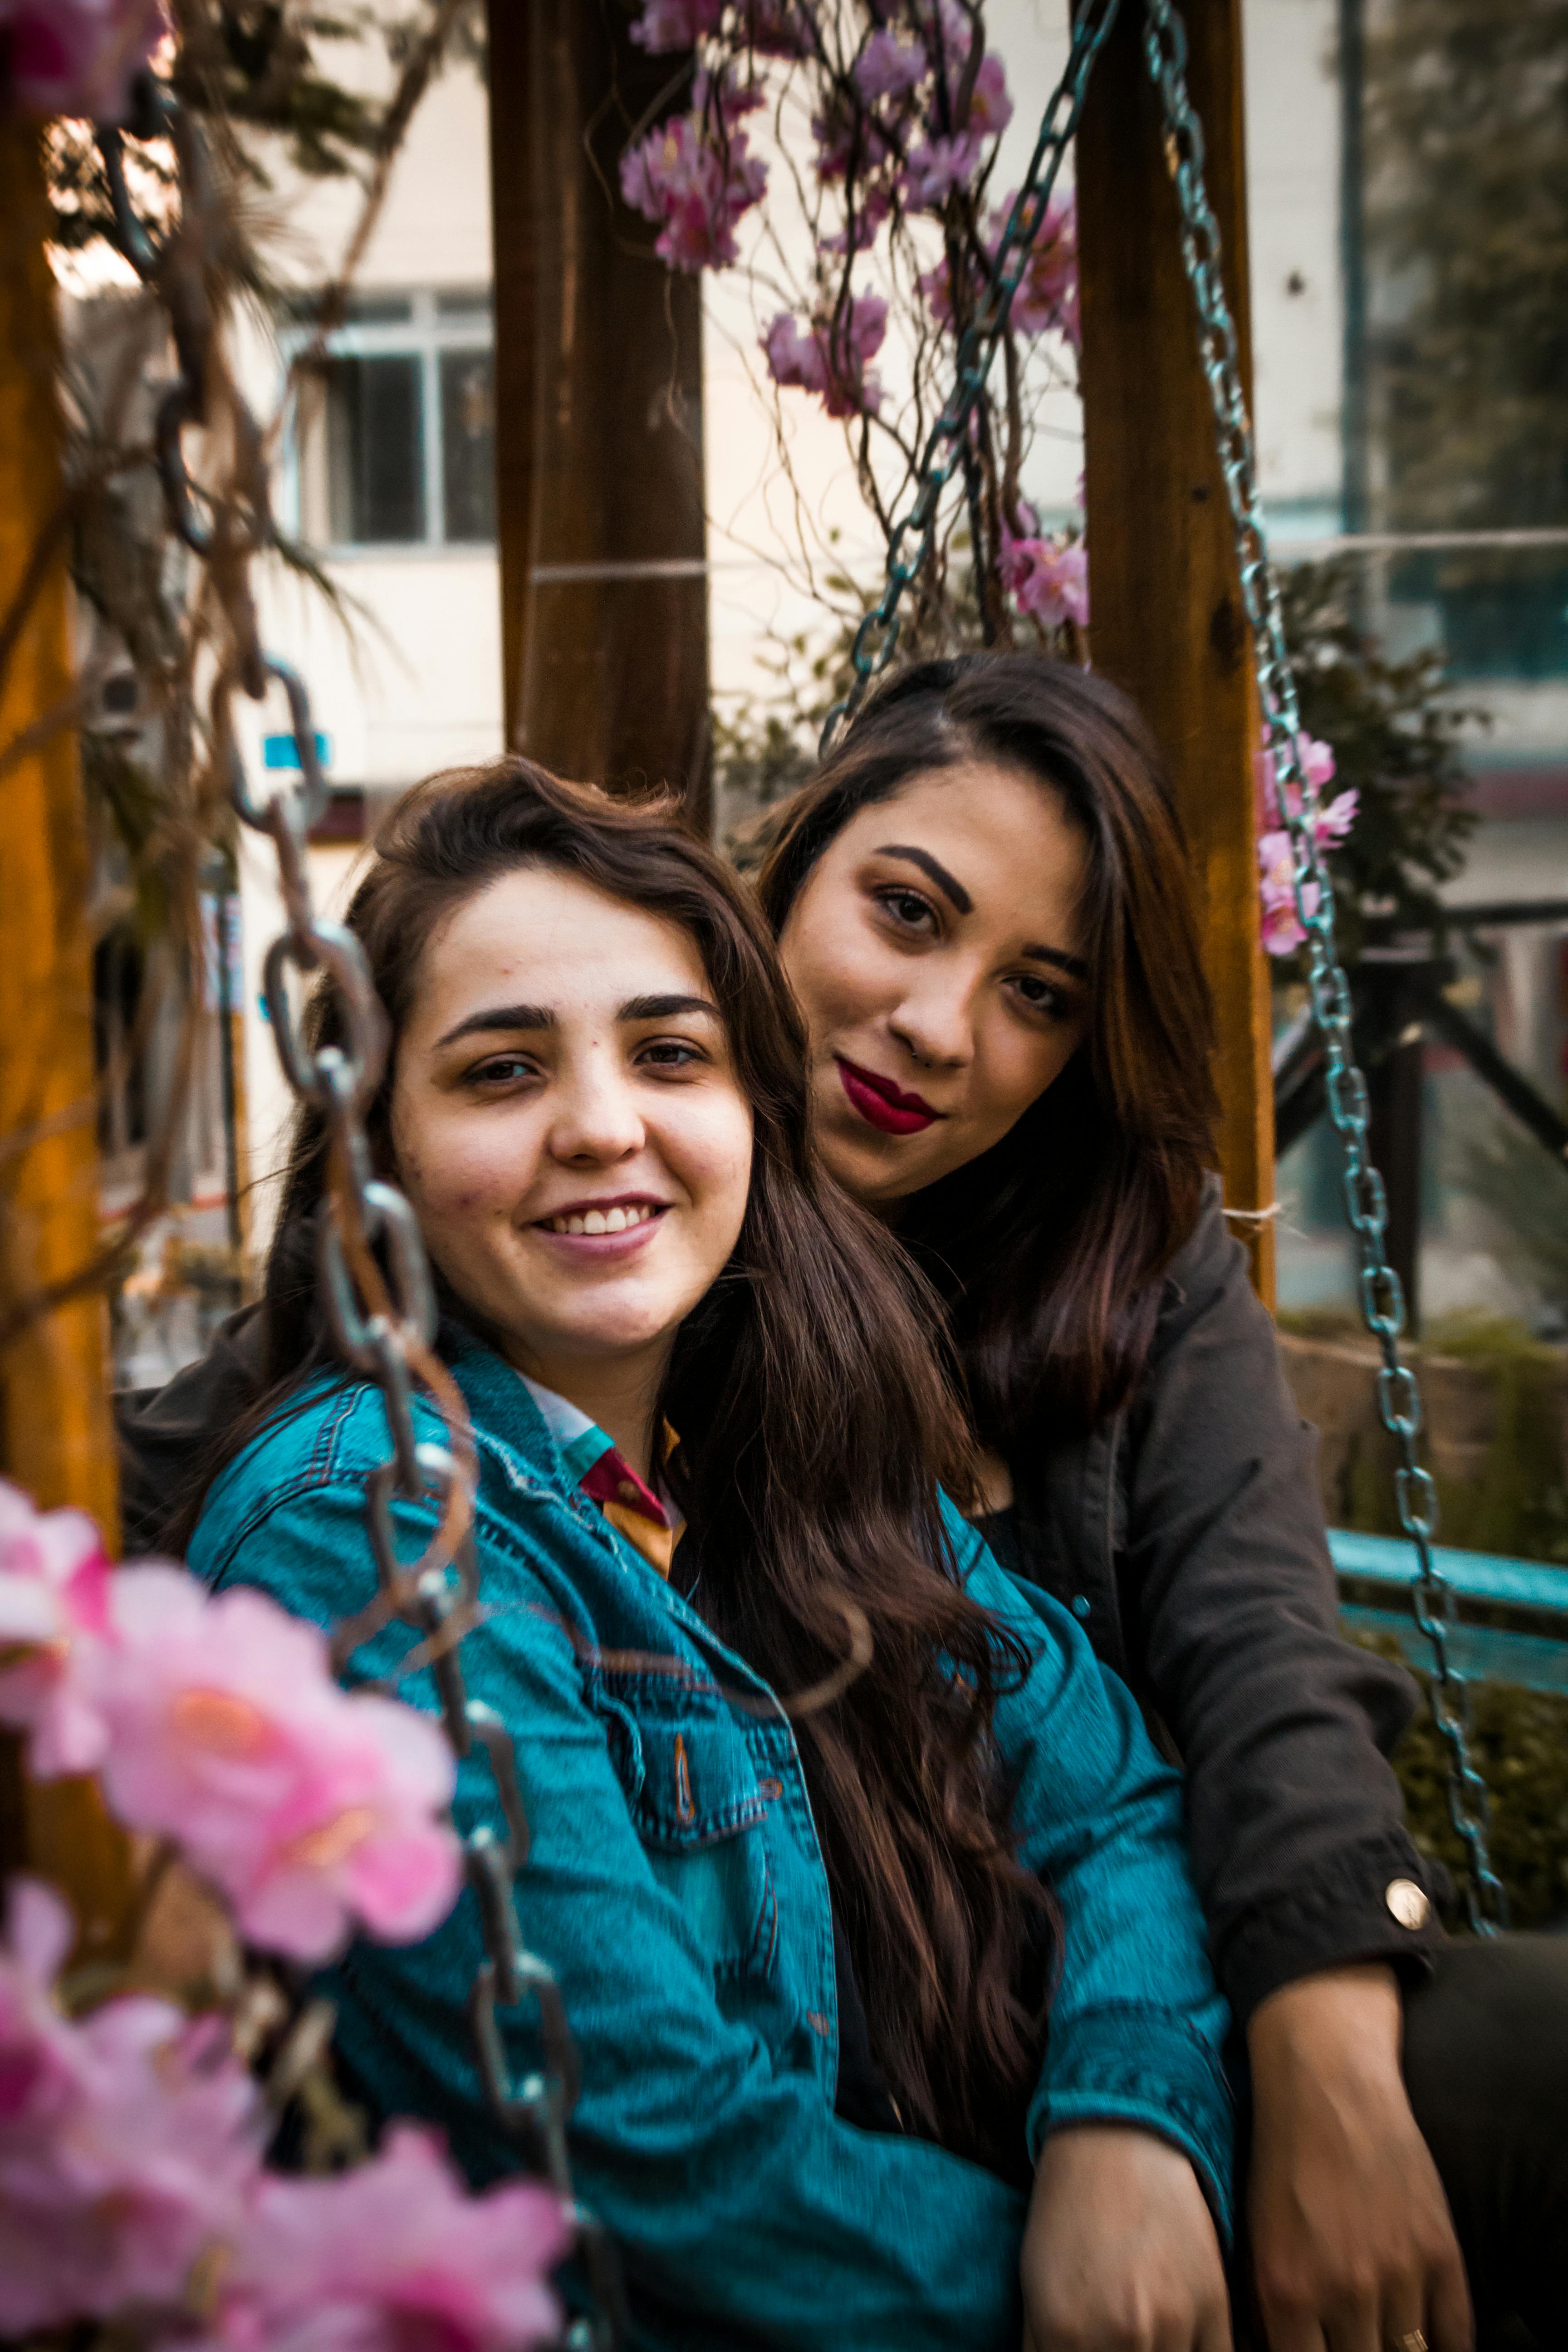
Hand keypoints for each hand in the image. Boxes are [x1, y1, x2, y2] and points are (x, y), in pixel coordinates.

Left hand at [1021, 2123, 1230, 2350]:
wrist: (1122, 2137)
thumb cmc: (1069, 2210)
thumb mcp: (1035, 2290)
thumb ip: (1044, 2351)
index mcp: (1067, 2333)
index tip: (1084, 2350)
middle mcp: (1123, 2336)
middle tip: (1115, 2339)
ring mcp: (1174, 2325)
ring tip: (1143, 2337)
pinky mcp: (1216, 2308)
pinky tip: (1177, 2340)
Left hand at [1247, 1964, 1472, 2351]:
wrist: (1328, 2083)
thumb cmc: (1281, 2156)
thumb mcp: (1257, 2236)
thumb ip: (1273, 2308)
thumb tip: (1280, 2348)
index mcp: (1285, 2291)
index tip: (1321, 2351)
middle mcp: (1342, 2291)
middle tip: (1353, 2339)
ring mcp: (1397, 2273)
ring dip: (1398, 2351)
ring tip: (1384, 2334)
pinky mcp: (1439, 2251)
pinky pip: (1455, 2337)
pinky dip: (1443, 2346)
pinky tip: (1428, 2339)